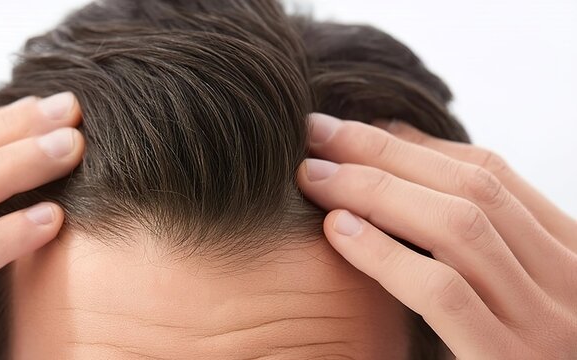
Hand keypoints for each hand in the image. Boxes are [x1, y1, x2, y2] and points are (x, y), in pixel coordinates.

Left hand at [297, 114, 576, 358]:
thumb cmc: (515, 353)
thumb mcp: (511, 292)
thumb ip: (473, 244)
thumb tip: (394, 169)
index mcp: (568, 257)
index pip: (491, 175)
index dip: (417, 143)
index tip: (358, 128)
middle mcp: (568, 284)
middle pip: (467, 189)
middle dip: (383, 152)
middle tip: (317, 131)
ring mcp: (544, 326)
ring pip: (457, 227)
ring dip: (375, 190)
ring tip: (312, 175)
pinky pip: (441, 292)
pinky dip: (385, 254)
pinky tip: (338, 230)